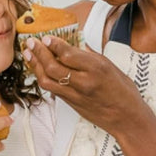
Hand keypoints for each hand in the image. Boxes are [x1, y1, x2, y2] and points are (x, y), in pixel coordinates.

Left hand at [23, 35, 144, 135]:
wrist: (126, 118)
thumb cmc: (123, 92)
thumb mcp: (111, 67)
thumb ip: (91, 56)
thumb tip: (76, 43)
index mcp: (97, 69)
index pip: (68, 54)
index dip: (53, 44)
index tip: (45, 37)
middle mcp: (84, 82)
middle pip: (53, 67)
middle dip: (39, 52)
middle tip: (31, 42)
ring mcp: (75, 94)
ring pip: (47, 80)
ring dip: (35, 66)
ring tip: (28, 54)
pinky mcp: (71, 104)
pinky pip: (52, 89)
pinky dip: (42, 77)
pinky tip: (38, 68)